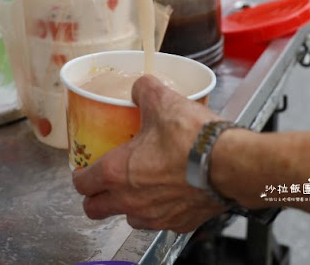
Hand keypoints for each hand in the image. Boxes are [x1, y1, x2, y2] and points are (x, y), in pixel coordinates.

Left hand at [72, 74, 227, 232]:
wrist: (229, 163)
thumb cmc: (192, 138)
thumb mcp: (161, 101)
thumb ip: (144, 91)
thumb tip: (141, 87)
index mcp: (116, 172)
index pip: (82, 184)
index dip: (80, 175)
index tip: (84, 170)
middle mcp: (130, 200)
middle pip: (95, 209)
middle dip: (95, 197)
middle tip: (103, 184)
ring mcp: (154, 215)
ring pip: (127, 218)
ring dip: (127, 205)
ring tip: (138, 188)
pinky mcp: (179, 223)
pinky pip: (160, 221)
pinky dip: (159, 210)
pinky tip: (168, 193)